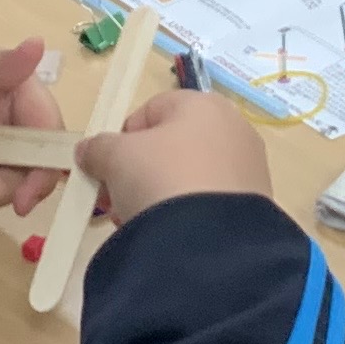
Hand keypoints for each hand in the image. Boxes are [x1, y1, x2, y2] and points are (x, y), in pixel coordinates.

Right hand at [81, 88, 273, 221]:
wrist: (209, 240)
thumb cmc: (160, 178)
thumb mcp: (115, 157)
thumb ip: (98, 148)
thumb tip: (89, 151)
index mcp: (202, 103)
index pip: (151, 110)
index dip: (123, 138)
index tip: (108, 168)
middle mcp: (233, 127)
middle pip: (171, 145)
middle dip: (139, 172)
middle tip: (117, 200)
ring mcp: (249, 165)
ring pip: (189, 175)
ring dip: (159, 195)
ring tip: (139, 222)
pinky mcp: (255, 202)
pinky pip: (209, 201)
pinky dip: (188, 213)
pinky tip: (169, 234)